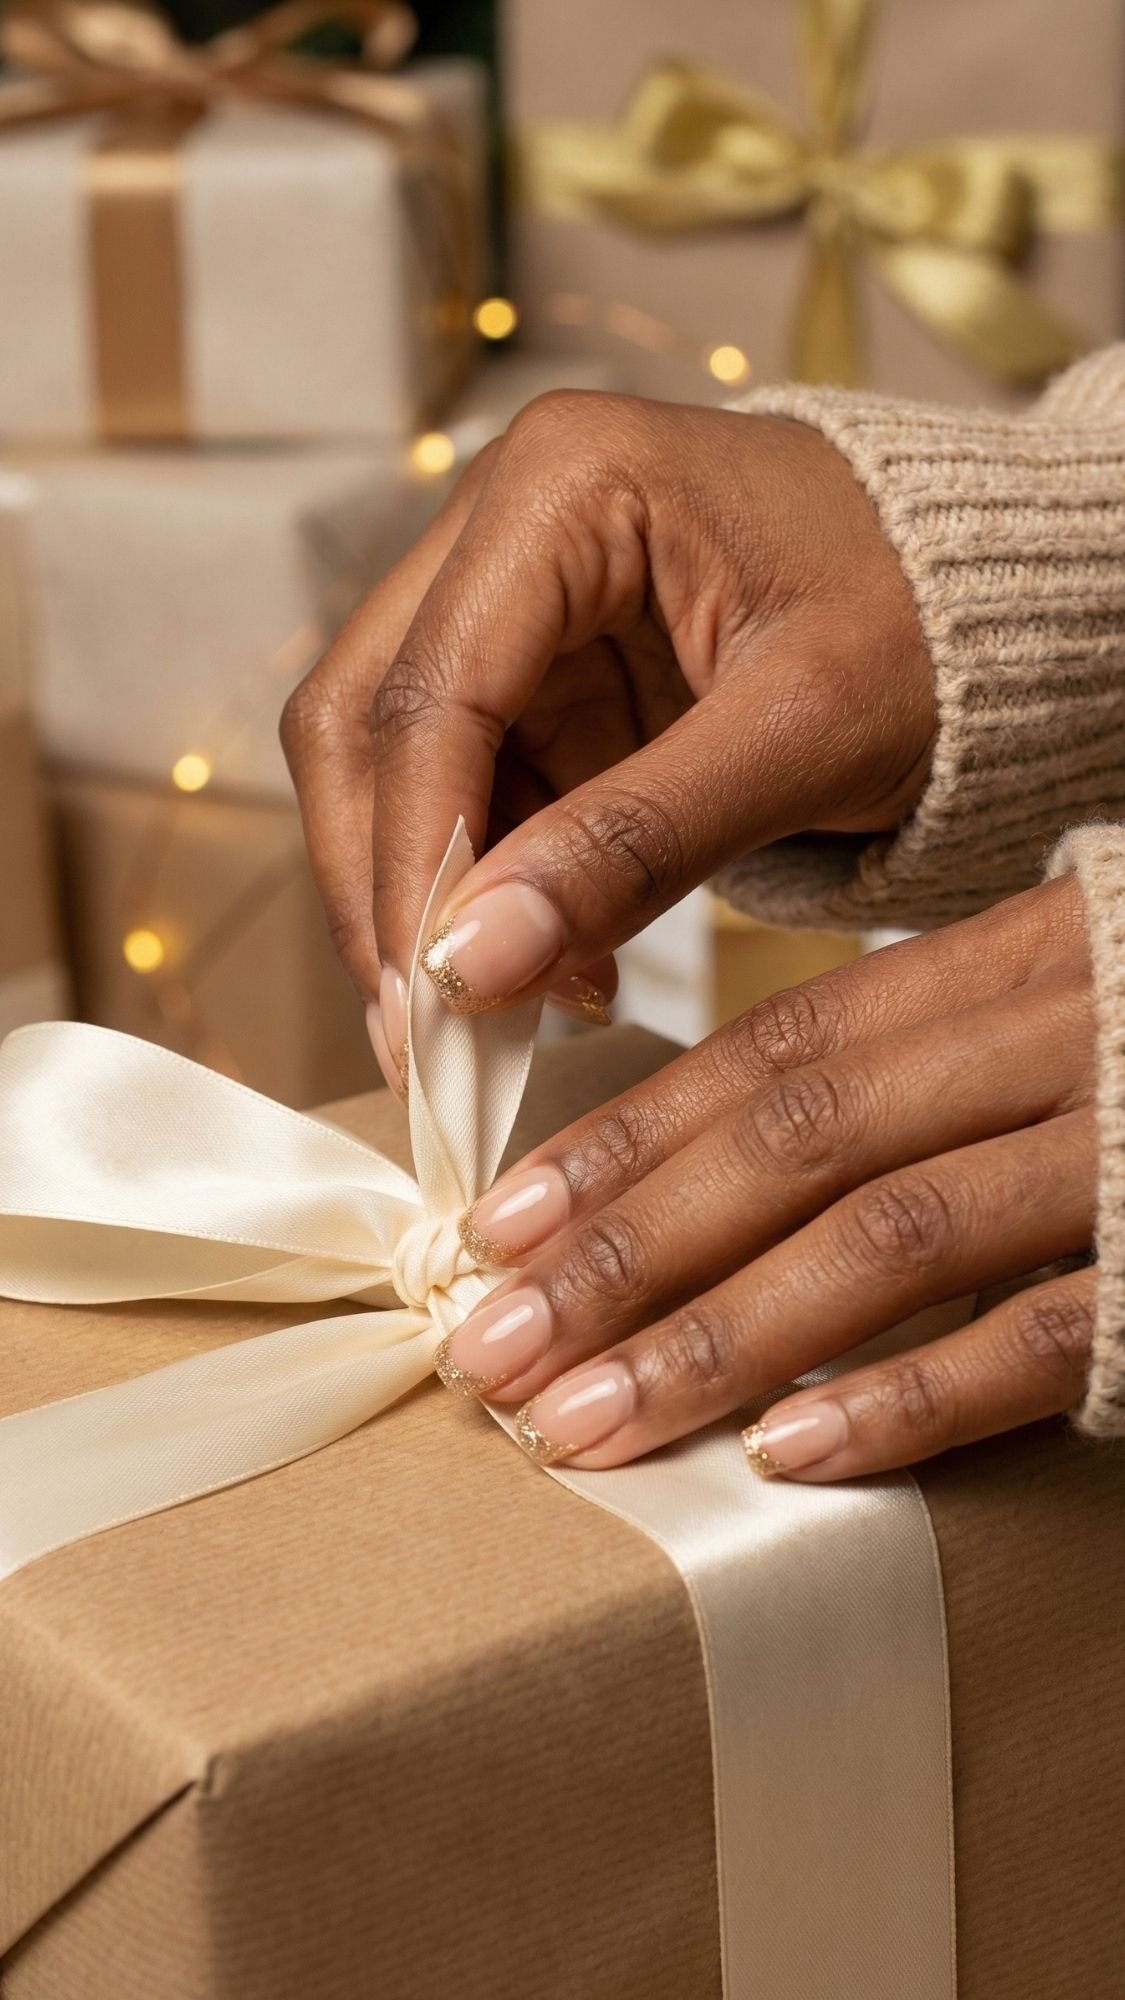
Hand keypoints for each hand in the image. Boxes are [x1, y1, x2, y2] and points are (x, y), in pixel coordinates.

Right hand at [281, 391, 935, 1090]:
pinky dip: (494, 889)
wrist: (988, 608)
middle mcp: (503, 522)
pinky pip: (468, 793)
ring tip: (526, 1007)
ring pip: (394, 769)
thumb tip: (471, 964)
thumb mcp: (799, 735)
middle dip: (389, 889)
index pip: (427, 697)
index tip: (430, 1011)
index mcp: (563, 483)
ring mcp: (509, 599)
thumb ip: (632, 844)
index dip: (410, 867)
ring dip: (439, 901)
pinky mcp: (534, 675)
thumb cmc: (926, 623)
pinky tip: (560, 960)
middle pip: (364, 723)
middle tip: (431, 1038)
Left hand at [435, 875, 1096, 1479]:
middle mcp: (1059, 1032)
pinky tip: (782, 1452)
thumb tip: (715, 1157)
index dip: (628, 1136)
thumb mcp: (1060, 1004)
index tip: (499, 1222)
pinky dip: (905, 1398)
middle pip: (802, 1134)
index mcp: (1015, 958)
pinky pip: (1038, 1337)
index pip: (782, 1043)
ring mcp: (1121, 1146)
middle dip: (627, 1248)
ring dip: (718, 1335)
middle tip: (494, 1346)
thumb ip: (919, 1058)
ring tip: (585, 1419)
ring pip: (891, 1234)